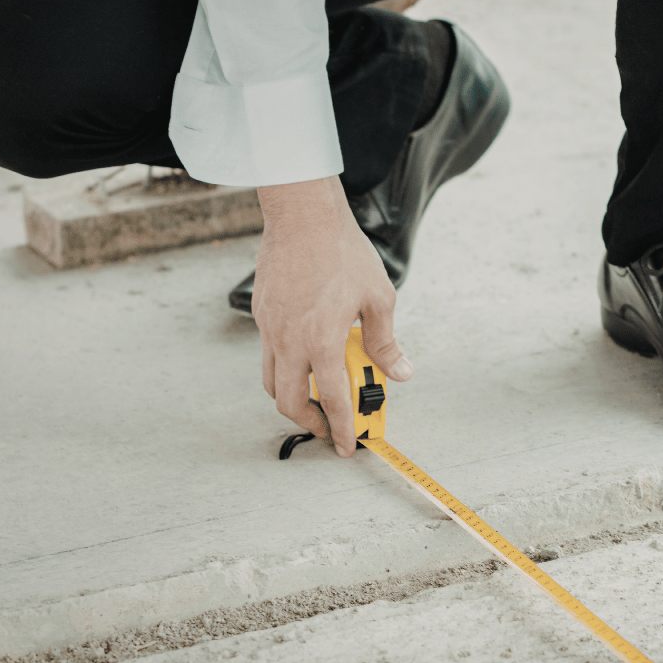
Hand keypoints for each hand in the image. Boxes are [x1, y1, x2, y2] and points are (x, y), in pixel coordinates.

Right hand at [253, 175, 412, 456]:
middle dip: (310, 423)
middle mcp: (289, 340)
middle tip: (330, 427)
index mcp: (322, 340)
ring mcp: (270, 328)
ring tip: (317, 398)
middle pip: (289, 402)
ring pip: (271, 381)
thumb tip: (400, 371)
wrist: (303, 216)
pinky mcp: (262, 314)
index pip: (332, 399)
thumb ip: (386, 341)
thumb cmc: (342, 251)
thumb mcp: (379, 298)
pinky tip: (307, 358)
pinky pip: (268, 354)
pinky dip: (285, 368)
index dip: (341, 428)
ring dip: (293, 398)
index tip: (347, 445)